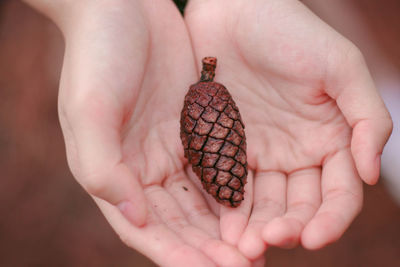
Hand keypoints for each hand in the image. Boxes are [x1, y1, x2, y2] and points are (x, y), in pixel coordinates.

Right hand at [24, 0, 254, 265]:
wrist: (123, 6)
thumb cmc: (97, 54)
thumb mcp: (89, 109)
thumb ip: (102, 168)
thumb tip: (135, 220)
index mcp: (115, 173)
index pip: (148, 229)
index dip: (179, 255)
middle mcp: (145, 169)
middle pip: (181, 223)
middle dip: (211, 250)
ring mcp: (173, 150)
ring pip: (204, 201)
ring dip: (228, 228)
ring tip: (259, 249)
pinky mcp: (196, 128)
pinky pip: (219, 167)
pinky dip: (236, 191)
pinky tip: (259, 207)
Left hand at [185, 0, 391, 258]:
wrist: (236, 12)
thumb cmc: (291, 32)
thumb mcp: (340, 67)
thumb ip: (365, 118)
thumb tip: (373, 174)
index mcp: (331, 139)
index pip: (338, 192)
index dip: (329, 219)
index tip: (313, 237)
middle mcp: (297, 153)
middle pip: (298, 205)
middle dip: (286, 228)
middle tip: (266, 243)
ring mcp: (260, 153)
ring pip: (263, 202)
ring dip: (255, 226)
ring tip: (242, 245)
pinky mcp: (227, 146)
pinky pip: (229, 183)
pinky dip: (228, 206)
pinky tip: (223, 225)